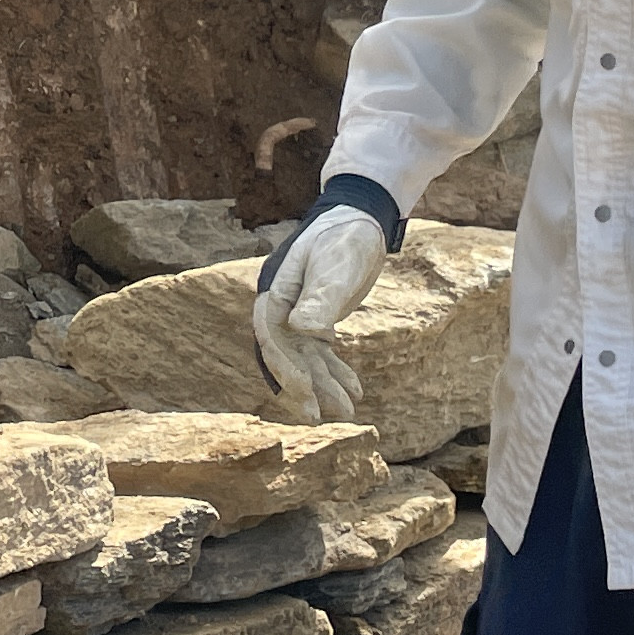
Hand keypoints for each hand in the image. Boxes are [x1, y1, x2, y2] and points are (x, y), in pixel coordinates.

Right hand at [249, 202, 388, 430]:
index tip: (305, 394)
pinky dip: (336, 372)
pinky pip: (321, 353)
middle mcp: (281, 307)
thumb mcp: (337, 265)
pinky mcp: (317, 319)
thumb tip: (304, 330)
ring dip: (324, 385)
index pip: (272, 338)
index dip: (285, 369)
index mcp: (275, 292)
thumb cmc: (346, 236)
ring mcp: (298, 314)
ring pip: (306, 358)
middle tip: (319, 417)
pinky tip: (355, 390)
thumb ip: (320, 298)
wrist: (362, 217)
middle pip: (286, 354)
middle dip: (303, 387)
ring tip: (349, 410)